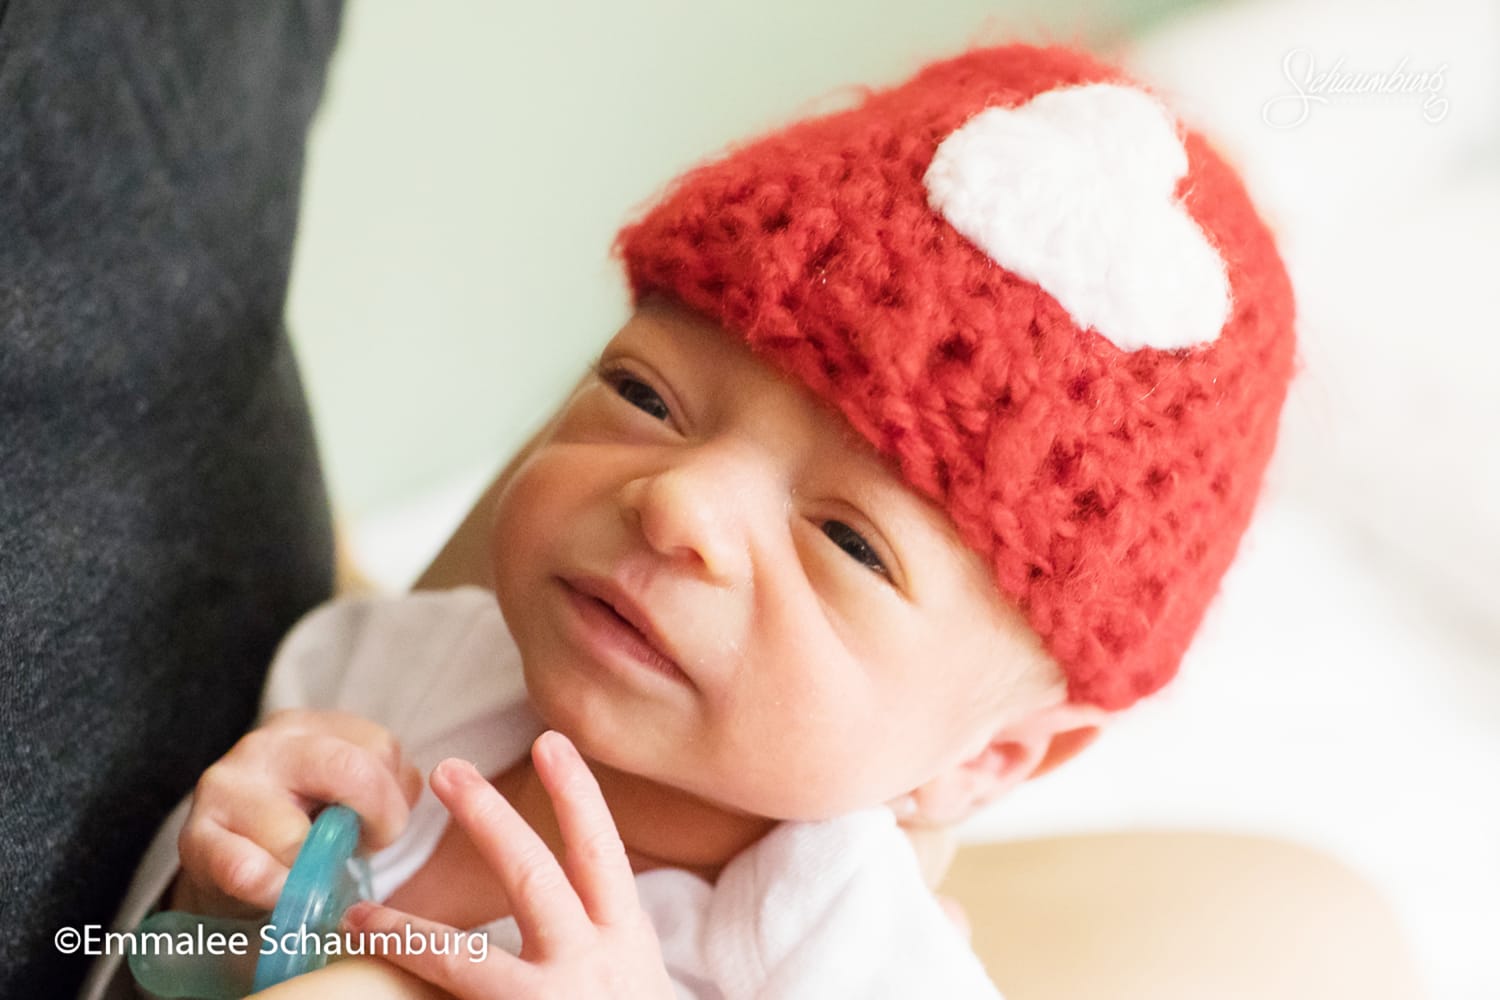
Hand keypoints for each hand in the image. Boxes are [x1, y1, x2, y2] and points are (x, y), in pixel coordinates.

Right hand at [175, 709, 422, 915]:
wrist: (229, 867)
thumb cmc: (302, 827)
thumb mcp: (347, 794)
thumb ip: (386, 784)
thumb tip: (408, 789)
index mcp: (311, 726)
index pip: (380, 746)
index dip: (394, 797)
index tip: (382, 826)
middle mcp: (267, 744)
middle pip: (349, 770)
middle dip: (376, 821)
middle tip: (365, 850)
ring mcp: (227, 786)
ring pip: (296, 833)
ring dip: (315, 868)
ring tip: (311, 872)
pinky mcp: (196, 837)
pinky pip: (246, 869)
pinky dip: (274, 889)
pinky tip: (280, 891)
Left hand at [341, 732, 674, 999]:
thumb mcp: (631, 972)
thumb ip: (595, 931)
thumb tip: (546, 885)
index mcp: (625, 941)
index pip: (601, 852)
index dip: (576, 793)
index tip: (550, 740)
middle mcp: (592, 969)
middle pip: (534, 878)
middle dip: (489, 820)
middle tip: (449, 771)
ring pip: (469, 962)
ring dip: (408, 935)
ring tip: (360, 917)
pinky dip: (414, 989)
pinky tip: (370, 990)